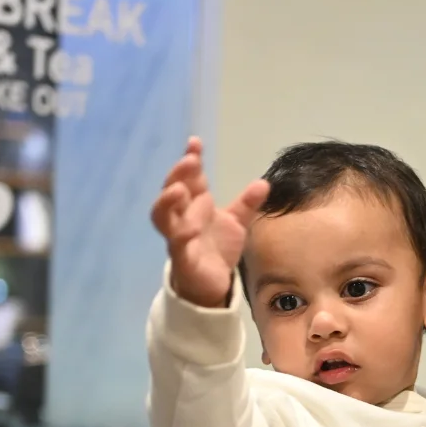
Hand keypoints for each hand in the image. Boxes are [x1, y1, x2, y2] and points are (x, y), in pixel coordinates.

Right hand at [151, 136, 269, 307]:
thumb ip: (247, 203)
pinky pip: (176, 246)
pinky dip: (181, 236)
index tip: (195, 143)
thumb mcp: (236, 222)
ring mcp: (178, 236)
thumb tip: (263, 183)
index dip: (190, 159)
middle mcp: (182, 217)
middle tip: (190, 161)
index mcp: (195, 204)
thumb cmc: (217, 248)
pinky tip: (191, 228)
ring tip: (178, 190)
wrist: (212, 284)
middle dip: (178, 174)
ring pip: (161, 217)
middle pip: (171, 191)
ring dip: (166, 202)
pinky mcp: (181, 258)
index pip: (189, 178)